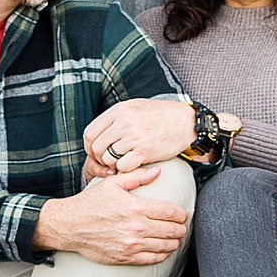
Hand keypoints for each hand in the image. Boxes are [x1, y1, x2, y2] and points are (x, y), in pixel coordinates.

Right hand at [33, 163, 189, 264]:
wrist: (69, 226)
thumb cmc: (90, 203)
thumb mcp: (112, 184)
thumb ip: (137, 176)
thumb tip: (157, 171)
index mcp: (135, 207)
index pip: (170, 212)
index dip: (181, 214)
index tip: (182, 214)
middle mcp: (135, 227)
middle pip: (171, 230)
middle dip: (180, 228)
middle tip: (181, 226)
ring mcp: (131, 244)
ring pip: (165, 246)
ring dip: (173, 242)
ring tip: (174, 238)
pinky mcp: (125, 257)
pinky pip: (152, 259)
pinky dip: (162, 255)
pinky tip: (162, 250)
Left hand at [82, 99, 197, 171]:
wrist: (186, 122)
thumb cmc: (161, 115)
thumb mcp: (135, 107)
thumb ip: (115, 117)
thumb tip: (99, 132)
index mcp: (118, 111)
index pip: (90, 133)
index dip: (90, 147)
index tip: (96, 152)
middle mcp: (124, 123)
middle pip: (97, 148)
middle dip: (100, 158)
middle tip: (109, 161)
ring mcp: (134, 137)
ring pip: (108, 159)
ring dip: (112, 165)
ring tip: (122, 162)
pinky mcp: (145, 151)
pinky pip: (123, 166)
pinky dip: (125, 169)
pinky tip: (132, 165)